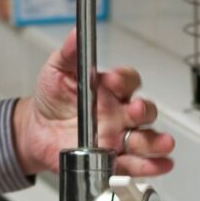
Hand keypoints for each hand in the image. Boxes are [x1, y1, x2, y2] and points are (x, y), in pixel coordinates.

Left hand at [13, 29, 174, 175]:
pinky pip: (135, 164)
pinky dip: (150, 166)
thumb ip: (69, 53)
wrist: (37, 131)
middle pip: (144, 112)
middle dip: (143, 112)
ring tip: (162, 144)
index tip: (110, 81)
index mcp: (110, 90)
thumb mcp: (57, 71)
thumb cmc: (52, 99)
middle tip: (133, 112)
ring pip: (145, 139)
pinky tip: (160, 165)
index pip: (128, 81)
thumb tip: (76, 34)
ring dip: (156, 142)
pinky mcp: (113, 160)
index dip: (123, 80)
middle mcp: (120, 114)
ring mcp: (119, 137)